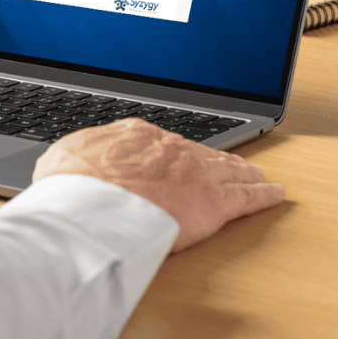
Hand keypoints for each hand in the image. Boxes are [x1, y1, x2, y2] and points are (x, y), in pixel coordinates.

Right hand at [32, 118, 284, 251]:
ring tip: (255, 175)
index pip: (166, 143)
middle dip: (217, 159)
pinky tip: (276, 193)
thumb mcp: (62, 161)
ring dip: (243, 172)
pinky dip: (264, 195)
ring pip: (230, 169)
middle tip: (230, 164)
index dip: (176, 155)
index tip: (178, 160)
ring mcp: (197, 172)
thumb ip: (77, 160)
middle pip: (202, 153)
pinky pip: (248, 197)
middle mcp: (173, 148)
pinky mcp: (215, 202)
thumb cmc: (72, 186)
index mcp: (137, 135)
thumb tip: (68, 167)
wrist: (92, 202)